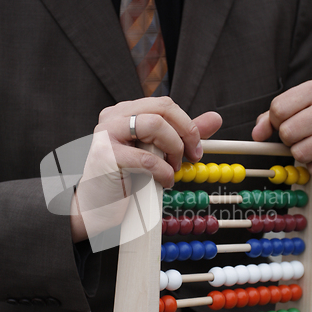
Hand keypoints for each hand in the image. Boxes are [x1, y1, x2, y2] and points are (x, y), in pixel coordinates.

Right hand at [71, 97, 221, 242]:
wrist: (96, 206)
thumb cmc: (125, 178)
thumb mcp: (156, 152)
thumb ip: (182, 134)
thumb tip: (215, 118)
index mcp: (125, 112)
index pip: (165, 105)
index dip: (187, 124)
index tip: (197, 148)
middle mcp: (113, 117)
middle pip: (163, 108)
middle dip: (186, 133)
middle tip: (193, 156)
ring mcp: (107, 134)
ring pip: (156, 126)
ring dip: (174, 150)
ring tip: (173, 169)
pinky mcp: (106, 156)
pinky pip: (146, 158)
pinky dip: (163, 171)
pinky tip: (164, 181)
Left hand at [252, 80, 311, 177]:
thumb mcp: (295, 106)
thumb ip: (270, 118)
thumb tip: (257, 135)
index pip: (278, 110)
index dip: (275, 121)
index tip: (283, 122)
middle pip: (287, 133)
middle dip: (287, 138)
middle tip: (298, 135)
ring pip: (299, 153)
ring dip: (299, 153)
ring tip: (310, 143)